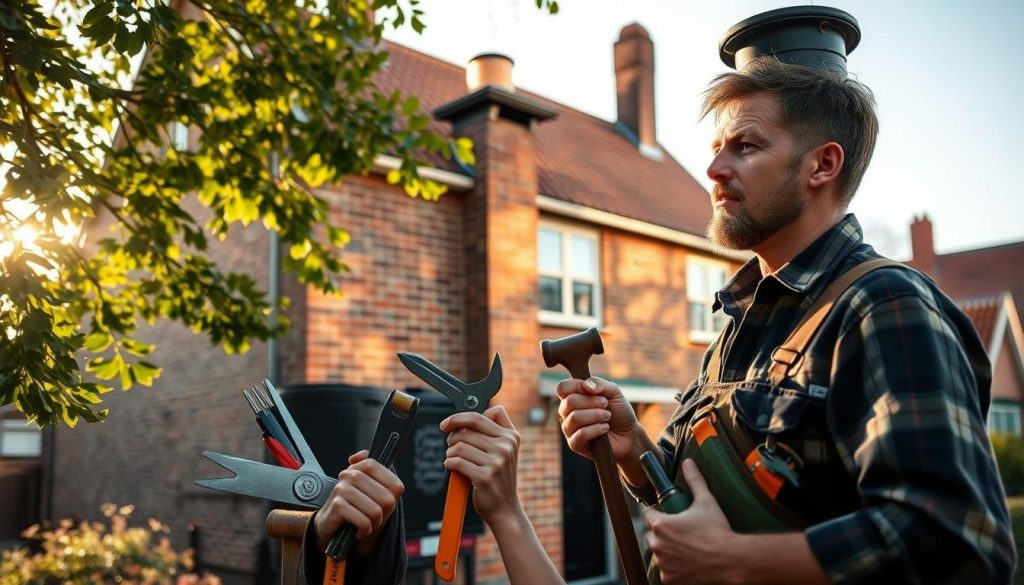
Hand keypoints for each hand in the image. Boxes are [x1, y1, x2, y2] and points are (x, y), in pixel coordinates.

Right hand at [313, 450, 404, 554]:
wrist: (331, 528)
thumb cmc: (357, 510)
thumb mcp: (373, 493)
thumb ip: (379, 474)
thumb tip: (363, 454)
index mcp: (363, 467)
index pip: (393, 483)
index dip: (392, 500)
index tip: (383, 507)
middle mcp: (351, 474)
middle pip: (386, 499)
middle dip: (383, 515)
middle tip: (373, 519)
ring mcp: (342, 488)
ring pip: (375, 511)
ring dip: (373, 524)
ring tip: (365, 525)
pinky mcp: (337, 505)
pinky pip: (363, 521)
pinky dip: (364, 531)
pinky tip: (358, 531)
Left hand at [441, 405, 521, 526]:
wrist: (504, 508)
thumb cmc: (498, 477)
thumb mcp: (504, 450)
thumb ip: (491, 430)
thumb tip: (462, 419)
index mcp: (511, 436)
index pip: (478, 417)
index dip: (459, 418)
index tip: (447, 424)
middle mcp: (506, 447)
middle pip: (465, 431)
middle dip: (452, 438)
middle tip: (452, 447)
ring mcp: (497, 462)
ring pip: (459, 446)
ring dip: (450, 453)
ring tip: (454, 460)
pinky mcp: (485, 476)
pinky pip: (456, 462)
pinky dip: (449, 464)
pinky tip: (453, 467)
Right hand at [556, 377, 640, 465]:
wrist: (629, 434)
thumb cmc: (619, 412)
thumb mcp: (613, 392)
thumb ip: (599, 383)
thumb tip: (584, 386)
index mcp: (573, 397)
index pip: (562, 388)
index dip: (576, 386)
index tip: (593, 390)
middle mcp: (567, 412)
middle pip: (569, 402)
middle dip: (592, 402)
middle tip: (606, 405)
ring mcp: (569, 429)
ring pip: (575, 418)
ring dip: (596, 415)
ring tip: (607, 417)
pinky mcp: (575, 445)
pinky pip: (580, 434)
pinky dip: (596, 429)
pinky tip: (605, 428)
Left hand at [644, 459, 736, 584]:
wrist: (730, 560)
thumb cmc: (717, 532)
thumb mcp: (706, 501)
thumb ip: (694, 480)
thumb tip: (688, 463)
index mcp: (661, 524)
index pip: (648, 514)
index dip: (657, 512)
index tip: (666, 513)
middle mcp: (658, 544)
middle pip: (653, 534)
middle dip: (663, 532)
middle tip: (681, 531)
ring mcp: (663, 563)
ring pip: (659, 553)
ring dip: (668, 550)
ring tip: (687, 546)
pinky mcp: (669, 579)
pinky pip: (666, 570)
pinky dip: (673, 567)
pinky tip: (688, 561)